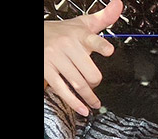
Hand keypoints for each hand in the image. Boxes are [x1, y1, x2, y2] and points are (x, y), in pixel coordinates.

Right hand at [44, 0, 123, 114]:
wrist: (37, 34)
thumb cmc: (63, 32)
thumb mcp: (83, 23)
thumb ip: (104, 18)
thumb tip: (119, 4)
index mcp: (79, 35)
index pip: (92, 39)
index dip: (100, 45)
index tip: (108, 50)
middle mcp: (67, 46)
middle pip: (89, 71)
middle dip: (96, 81)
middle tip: (96, 83)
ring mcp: (56, 59)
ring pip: (77, 82)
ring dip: (88, 96)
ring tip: (95, 103)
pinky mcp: (47, 70)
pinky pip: (62, 89)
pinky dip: (74, 102)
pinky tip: (83, 109)